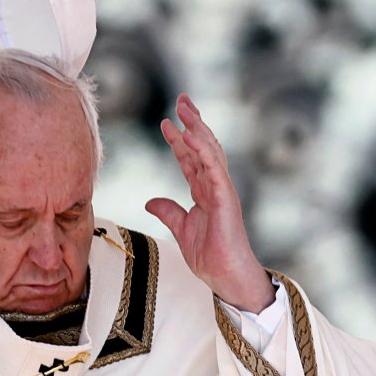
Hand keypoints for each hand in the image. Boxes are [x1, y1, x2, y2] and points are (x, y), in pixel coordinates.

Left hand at [145, 94, 273, 311]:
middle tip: (181, 99)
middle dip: (192, 122)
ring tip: (185, 107)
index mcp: (204, 192)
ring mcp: (221, 190)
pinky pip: (213, 168)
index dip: (178, 140)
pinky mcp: (225, 197)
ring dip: (197, 127)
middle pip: (203, 147)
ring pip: (210, 151)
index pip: (190, 159)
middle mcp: (214, 186)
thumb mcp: (181, 229)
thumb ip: (168, 212)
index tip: (166, 122)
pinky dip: (203, 149)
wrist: (225, 275)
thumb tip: (150, 201)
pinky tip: (191, 134)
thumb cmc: (210, 256)